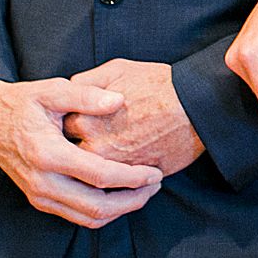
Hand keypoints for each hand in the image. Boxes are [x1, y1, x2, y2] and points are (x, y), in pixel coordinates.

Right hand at [0, 77, 163, 227]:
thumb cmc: (23, 102)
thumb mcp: (52, 89)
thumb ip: (86, 95)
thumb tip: (119, 100)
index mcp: (48, 153)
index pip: (99, 175)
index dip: (132, 177)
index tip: (155, 171)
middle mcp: (42, 181)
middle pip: (96, 207)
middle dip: (132, 200)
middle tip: (156, 184)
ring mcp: (39, 194)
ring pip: (87, 218)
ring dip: (120, 210)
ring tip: (144, 192)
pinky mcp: (39, 200)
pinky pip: (76, 216)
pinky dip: (102, 212)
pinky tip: (120, 195)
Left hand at [64, 59, 204, 173]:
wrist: (195, 104)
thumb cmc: (157, 83)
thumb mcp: (116, 69)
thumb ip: (87, 82)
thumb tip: (71, 91)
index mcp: (85, 120)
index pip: (62, 130)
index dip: (68, 125)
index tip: (78, 122)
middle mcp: (94, 147)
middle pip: (73, 157)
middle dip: (77, 152)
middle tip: (94, 141)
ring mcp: (115, 167)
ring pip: (93, 177)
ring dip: (95, 171)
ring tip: (109, 158)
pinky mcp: (135, 180)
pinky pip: (116, 188)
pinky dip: (116, 182)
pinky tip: (121, 172)